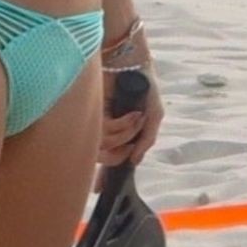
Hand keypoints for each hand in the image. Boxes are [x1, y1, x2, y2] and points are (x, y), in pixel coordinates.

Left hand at [94, 69, 163, 187]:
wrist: (131, 59)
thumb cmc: (143, 83)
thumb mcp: (154, 113)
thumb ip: (147, 138)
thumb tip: (136, 161)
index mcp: (115, 132)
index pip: (105, 159)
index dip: (102, 176)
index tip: (99, 188)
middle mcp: (103, 128)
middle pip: (103, 157)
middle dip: (119, 153)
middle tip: (132, 141)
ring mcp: (96, 119)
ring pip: (105, 145)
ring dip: (127, 134)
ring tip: (137, 117)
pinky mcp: (92, 110)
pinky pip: (105, 131)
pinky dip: (124, 125)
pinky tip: (132, 114)